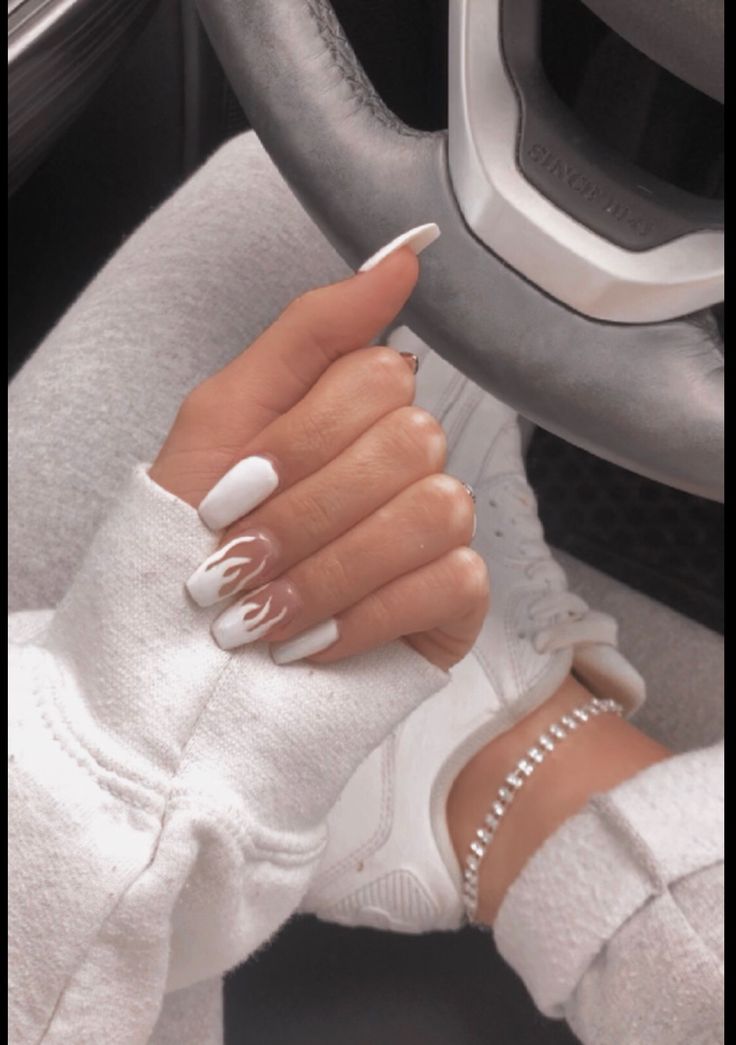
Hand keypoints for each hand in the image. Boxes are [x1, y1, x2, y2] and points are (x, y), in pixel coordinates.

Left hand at [150, 247, 488, 668]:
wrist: (186, 663)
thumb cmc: (196, 538)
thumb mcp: (225, 418)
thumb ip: (310, 332)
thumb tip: (404, 255)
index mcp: (355, 408)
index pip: (378, 376)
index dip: (298, 441)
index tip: (229, 496)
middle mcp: (408, 459)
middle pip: (410, 439)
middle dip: (304, 513)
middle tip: (236, 562)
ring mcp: (439, 526)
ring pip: (433, 509)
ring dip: (327, 571)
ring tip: (259, 617)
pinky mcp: (457, 596)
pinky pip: (450, 580)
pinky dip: (363, 616)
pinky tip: (309, 643)